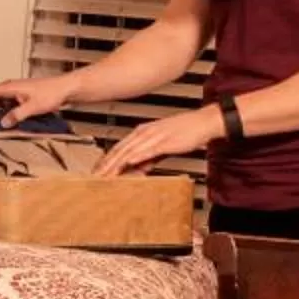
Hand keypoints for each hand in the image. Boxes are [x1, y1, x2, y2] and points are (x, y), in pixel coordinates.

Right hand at [0, 74, 73, 124]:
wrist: (66, 89)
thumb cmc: (52, 92)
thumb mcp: (31, 107)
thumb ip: (16, 115)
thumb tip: (4, 122)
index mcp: (10, 86)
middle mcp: (12, 87)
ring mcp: (18, 92)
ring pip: (1, 101)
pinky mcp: (24, 97)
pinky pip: (10, 104)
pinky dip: (8, 112)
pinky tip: (10, 120)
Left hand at [92, 106, 223, 176]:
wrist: (203, 122)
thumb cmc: (185, 132)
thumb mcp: (162, 146)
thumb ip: (149, 156)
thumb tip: (139, 167)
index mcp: (142, 132)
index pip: (119, 147)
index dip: (106, 160)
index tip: (96, 171)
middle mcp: (145, 132)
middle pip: (120, 150)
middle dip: (106, 165)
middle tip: (95, 176)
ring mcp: (154, 136)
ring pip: (131, 151)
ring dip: (117, 164)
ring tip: (107, 174)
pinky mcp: (166, 141)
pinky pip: (149, 150)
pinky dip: (138, 157)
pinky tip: (130, 163)